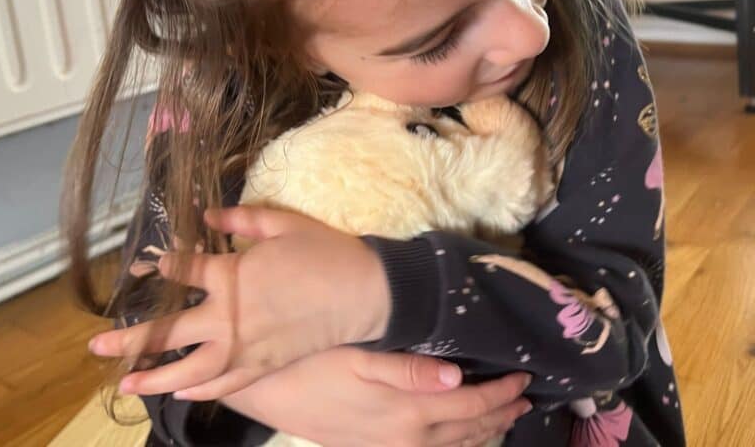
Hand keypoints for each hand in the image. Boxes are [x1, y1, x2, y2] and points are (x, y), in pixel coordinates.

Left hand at [88, 206, 391, 396]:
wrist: (365, 293)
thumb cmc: (325, 253)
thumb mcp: (283, 223)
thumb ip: (239, 218)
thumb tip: (203, 215)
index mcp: (233, 275)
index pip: (185, 270)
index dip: (164, 264)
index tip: (149, 264)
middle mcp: (230, 316)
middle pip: (170, 329)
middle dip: (131, 336)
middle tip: (96, 344)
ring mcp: (246, 346)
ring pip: (190, 367)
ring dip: (154, 376)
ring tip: (125, 383)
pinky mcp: (264, 365)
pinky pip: (225, 382)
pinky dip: (200, 388)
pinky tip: (180, 390)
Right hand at [212, 347, 531, 446]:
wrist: (270, 392)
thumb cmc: (314, 363)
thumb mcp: (359, 357)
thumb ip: (409, 368)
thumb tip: (458, 375)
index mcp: (410, 411)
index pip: (472, 402)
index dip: (501, 390)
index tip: (525, 374)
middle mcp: (409, 439)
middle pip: (469, 428)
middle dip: (501, 411)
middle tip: (526, 396)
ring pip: (453, 446)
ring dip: (484, 430)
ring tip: (505, 416)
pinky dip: (456, 444)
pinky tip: (457, 437)